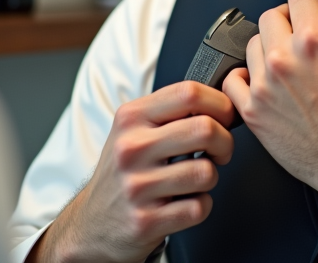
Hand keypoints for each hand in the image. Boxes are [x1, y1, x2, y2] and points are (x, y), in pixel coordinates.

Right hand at [31, 81, 235, 262]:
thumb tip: (222, 99)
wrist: (91, 224)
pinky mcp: (145, 221)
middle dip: (225, 142)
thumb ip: (169, 111)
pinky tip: (184, 203)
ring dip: (210, 178)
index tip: (226, 118)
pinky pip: (199, 207)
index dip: (221, 104)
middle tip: (219, 151)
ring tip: (194, 180)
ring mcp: (137, 187)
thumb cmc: (123, 171)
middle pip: (205, 129)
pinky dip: (200, 206)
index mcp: (131, 118)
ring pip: (206, 172)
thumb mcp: (132, 130)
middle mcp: (131, 148)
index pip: (189, 93)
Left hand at [222, 0, 317, 212]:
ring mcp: (265, 86)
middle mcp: (285, 60)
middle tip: (308, 25)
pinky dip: (245, 74)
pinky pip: (233, 80)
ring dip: (270, 42)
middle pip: (273, 15)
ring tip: (290, 54)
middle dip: (293, 15)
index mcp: (317, 42)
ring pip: (252, 44)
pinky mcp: (254, 112)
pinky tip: (264, 78)